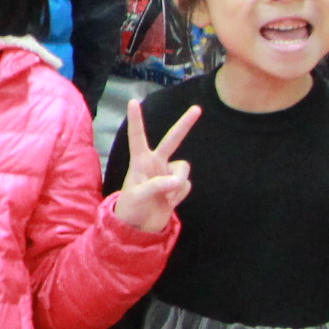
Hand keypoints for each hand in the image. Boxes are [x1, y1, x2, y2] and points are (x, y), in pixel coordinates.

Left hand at [111, 98, 198, 233]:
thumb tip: (176, 180)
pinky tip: (169, 202)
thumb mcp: (137, 196)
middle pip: (172, 140)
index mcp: (140, 161)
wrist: (139, 228)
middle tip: (197, 108)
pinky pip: (186, 185)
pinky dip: (179, 195)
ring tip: (166, 197)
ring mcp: (167, 174)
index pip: (138, 136)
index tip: (133, 101)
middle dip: (185, 124)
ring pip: (183, 169)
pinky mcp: (177, 186)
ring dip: (177, 184)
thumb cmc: (130, 208)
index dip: (136, 120)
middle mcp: (156, 163)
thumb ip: (155, 186)